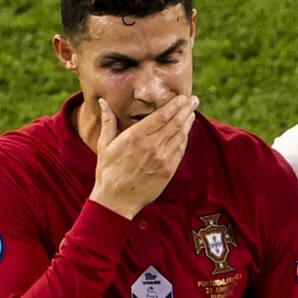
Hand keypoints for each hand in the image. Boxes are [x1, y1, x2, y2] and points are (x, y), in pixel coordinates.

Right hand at [89, 94, 198, 219]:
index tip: (182, 97)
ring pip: (180, 135)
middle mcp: (152, 145)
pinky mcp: (168, 170)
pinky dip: (185, 139)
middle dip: (186, 109)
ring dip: (188, 122)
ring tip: (192, 113)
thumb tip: (103, 102)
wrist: (116, 200)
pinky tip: (186, 132)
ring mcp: (162, 158)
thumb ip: (108, 121)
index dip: (174, 105)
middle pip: (175, 122)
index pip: (162, 115)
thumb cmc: (108, 172)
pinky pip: (180, 150)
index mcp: (136, 136)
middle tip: (194, 100)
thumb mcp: (105, 144)